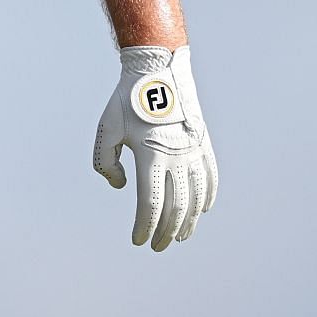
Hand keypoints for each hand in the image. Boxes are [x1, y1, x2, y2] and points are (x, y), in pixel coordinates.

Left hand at [93, 45, 217, 249]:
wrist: (156, 70)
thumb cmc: (125, 100)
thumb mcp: (106, 128)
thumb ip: (105, 161)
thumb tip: (121, 186)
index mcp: (150, 154)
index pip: (150, 204)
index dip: (145, 227)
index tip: (138, 240)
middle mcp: (176, 156)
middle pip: (176, 207)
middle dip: (166, 232)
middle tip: (157, 246)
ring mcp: (193, 150)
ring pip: (196, 197)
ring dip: (188, 222)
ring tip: (179, 236)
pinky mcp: (203, 143)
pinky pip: (210, 177)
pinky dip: (207, 197)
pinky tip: (202, 210)